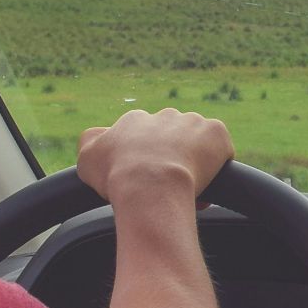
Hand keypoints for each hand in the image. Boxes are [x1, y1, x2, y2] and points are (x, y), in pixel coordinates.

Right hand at [77, 108, 233, 204]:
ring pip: (197, 144)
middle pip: (171, 139)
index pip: (142, 138)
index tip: (146, 183)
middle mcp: (163, 116)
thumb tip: (97, 137)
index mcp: (134, 121)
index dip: (145, 163)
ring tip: (188, 192)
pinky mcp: (216, 133)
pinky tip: (207, 186)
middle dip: (171, 161)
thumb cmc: (117, 176)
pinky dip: (217, 167)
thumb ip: (90, 143)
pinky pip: (221, 149)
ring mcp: (192, 122)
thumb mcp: (87, 159)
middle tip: (168, 188)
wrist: (150, 185)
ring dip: (194, 164)